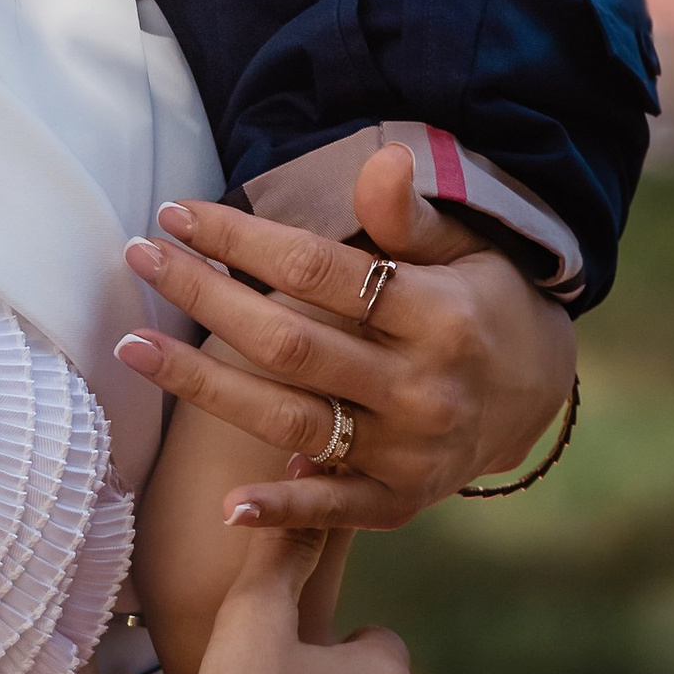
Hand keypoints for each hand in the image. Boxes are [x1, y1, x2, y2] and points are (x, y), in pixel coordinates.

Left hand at [117, 144, 576, 530]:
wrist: (540, 394)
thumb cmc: (483, 301)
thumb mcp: (464, 247)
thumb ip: (410, 217)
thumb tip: (383, 161)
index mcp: (438, 313)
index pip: (319, 270)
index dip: (243, 240)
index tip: (178, 213)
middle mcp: (423, 387)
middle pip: (289, 344)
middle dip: (205, 298)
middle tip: (140, 257)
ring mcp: (411, 451)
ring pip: (291, 420)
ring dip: (204, 389)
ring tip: (133, 349)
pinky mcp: (403, 502)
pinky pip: (336, 511)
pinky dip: (284, 511)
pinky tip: (227, 507)